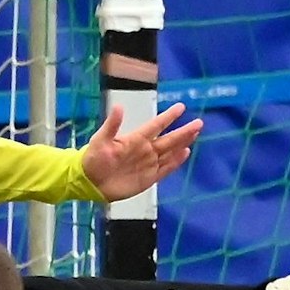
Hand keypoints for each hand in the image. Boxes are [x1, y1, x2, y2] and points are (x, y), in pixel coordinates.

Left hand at [80, 102, 202, 200]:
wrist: (90, 182)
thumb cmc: (93, 159)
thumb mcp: (101, 140)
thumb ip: (111, 125)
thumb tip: (118, 107)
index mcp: (135, 139)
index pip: (156, 125)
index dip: (168, 117)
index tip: (181, 107)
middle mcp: (145, 149)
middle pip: (169, 139)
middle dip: (184, 131)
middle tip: (199, 123)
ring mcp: (148, 163)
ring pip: (170, 152)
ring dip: (183, 143)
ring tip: (195, 134)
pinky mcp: (148, 177)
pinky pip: (165, 168)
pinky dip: (176, 162)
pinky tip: (185, 153)